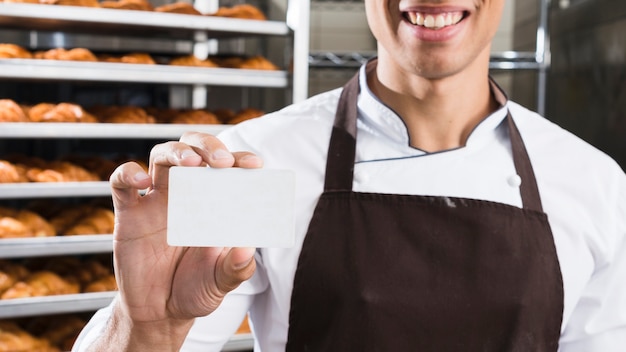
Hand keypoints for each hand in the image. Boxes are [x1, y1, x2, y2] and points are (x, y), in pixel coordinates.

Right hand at [105, 132, 260, 348]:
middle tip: (223, 161)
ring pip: (161, 156)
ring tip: (192, 163)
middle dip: (209, 146)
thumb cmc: (196, 290)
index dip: (241, 160)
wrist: (159, 313)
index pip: (227, 169)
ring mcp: (156, 201)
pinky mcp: (129, 214)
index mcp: (213, 203)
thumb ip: (236, 268)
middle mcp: (186, 194)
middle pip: (193, 149)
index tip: (256, 164)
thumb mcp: (221, 282)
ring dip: (177, 152)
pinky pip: (121, 183)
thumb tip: (246, 248)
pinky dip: (129, 173)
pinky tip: (143, 181)